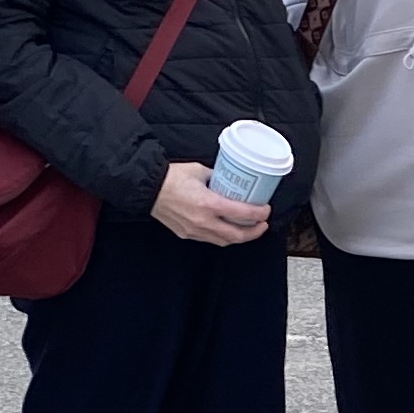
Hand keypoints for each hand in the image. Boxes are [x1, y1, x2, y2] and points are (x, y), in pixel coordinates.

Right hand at [153, 159, 272, 243]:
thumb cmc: (170, 177)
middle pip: (237, 236)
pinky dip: (223, 237)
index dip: (260, 214)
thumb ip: (217, 177)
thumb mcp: (200, 171)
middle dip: (255, 232)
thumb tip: (230, 178)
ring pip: (224, 241)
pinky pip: (210, 240)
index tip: (266, 210)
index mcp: (209, 204)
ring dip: (239, 237)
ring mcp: (195, 230)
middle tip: (263, 224)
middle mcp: (204, 221)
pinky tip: (227, 230)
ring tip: (248, 229)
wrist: (147, 189)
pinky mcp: (187, 234)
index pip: (243, 214)